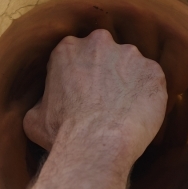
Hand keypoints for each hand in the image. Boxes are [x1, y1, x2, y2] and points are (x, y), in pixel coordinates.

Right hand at [23, 29, 166, 163]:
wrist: (96, 145)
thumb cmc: (61, 133)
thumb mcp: (34, 117)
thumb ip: (42, 100)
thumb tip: (45, 103)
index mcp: (67, 49)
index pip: (75, 54)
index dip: (79, 73)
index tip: (81, 91)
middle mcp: (98, 43)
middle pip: (104, 52)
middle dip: (104, 69)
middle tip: (103, 97)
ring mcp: (129, 55)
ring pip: (130, 64)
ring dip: (127, 81)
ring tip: (123, 108)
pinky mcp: (153, 71)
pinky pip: (151, 80)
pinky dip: (147, 94)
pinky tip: (138, 113)